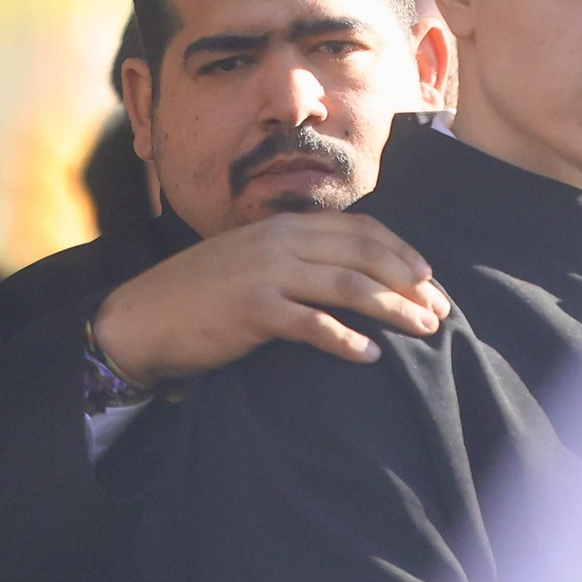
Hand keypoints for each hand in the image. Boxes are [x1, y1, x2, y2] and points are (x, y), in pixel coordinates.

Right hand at [92, 212, 447, 387]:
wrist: (141, 317)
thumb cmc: (200, 296)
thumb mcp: (250, 261)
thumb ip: (292, 259)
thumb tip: (342, 275)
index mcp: (281, 226)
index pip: (358, 228)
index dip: (400, 250)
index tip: (429, 277)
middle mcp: (278, 241)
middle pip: (363, 254)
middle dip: (409, 281)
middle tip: (440, 309)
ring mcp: (265, 274)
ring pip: (347, 286)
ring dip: (393, 308)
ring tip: (423, 330)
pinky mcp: (252, 310)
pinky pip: (311, 324)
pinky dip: (346, 340)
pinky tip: (371, 356)